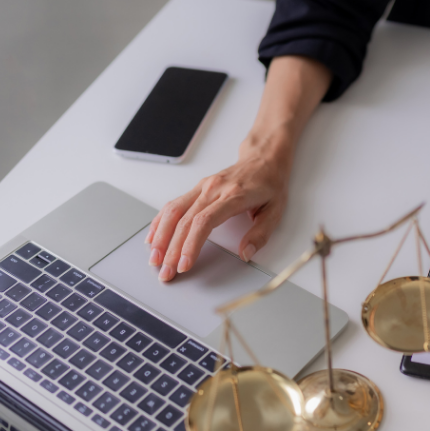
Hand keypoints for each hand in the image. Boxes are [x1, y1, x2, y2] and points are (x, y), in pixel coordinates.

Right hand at [146, 154, 289, 280]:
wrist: (264, 158)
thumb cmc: (269, 184)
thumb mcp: (276, 210)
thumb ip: (260, 234)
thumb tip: (246, 254)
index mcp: (234, 196)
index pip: (204, 222)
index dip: (191, 244)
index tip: (184, 264)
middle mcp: (214, 190)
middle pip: (184, 221)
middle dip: (171, 250)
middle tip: (165, 272)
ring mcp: (203, 187)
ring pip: (173, 211)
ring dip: (160, 237)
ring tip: (154, 259)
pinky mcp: (197, 188)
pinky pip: (174, 205)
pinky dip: (160, 222)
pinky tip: (154, 237)